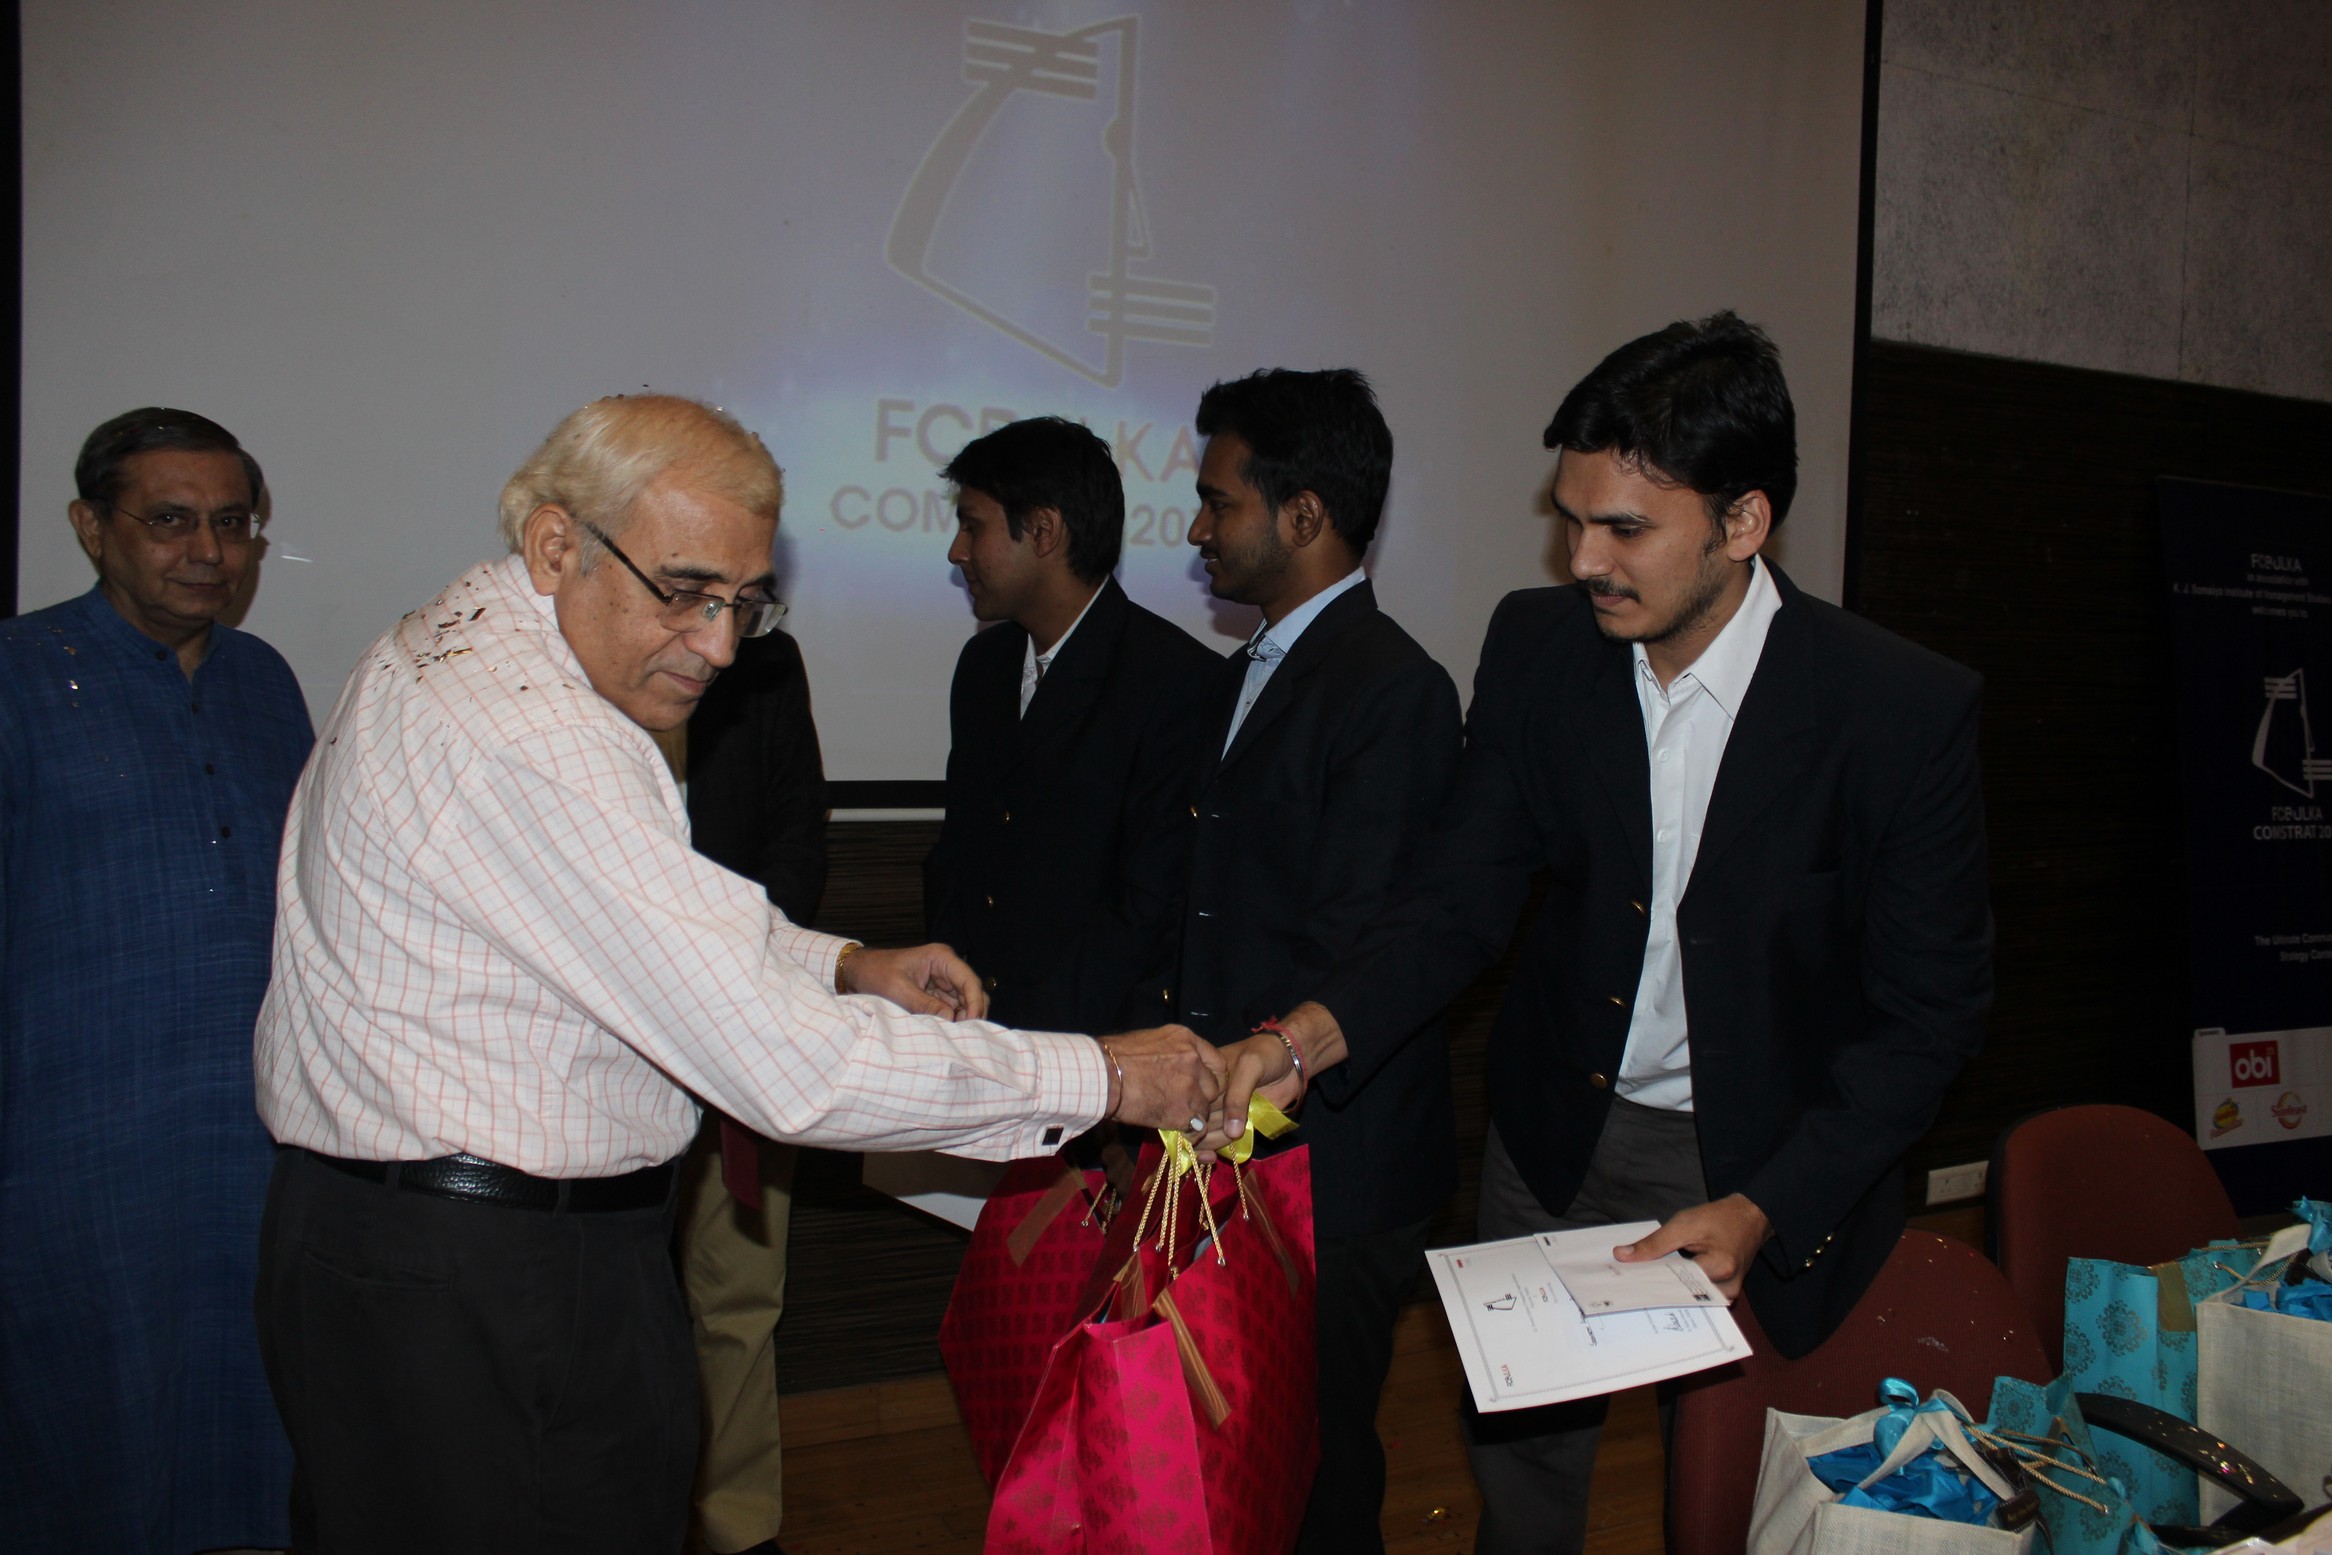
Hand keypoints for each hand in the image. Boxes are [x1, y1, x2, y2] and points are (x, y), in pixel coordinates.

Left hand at [839, 943, 987, 1020]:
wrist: (857, 972)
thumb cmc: (875, 973)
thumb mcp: (898, 990)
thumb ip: (924, 1004)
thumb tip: (950, 1019)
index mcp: (941, 958)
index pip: (969, 980)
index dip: (975, 1002)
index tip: (972, 1022)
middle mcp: (946, 968)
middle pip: (972, 992)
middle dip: (971, 1013)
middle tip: (964, 1034)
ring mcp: (942, 982)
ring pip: (964, 1003)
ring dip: (962, 1019)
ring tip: (954, 1035)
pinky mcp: (935, 994)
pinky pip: (951, 1009)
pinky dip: (951, 1021)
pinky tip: (946, 1032)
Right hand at [1097, 1025, 1224, 1132]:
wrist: (1100, 1075)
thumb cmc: (1113, 1057)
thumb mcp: (1149, 1042)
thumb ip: (1171, 1053)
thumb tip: (1175, 1069)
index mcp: (1186, 1039)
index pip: (1217, 1061)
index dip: (1209, 1077)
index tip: (1201, 1086)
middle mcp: (1193, 1060)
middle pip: (1213, 1086)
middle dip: (1202, 1098)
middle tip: (1184, 1104)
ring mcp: (1190, 1086)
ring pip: (1204, 1108)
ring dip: (1193, 1115)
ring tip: (1173, 1118)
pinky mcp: (1182, 1111)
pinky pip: (1196, 1127)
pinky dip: (1188, 1132)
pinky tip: (1174, 1129)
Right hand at [1203, 1001, 1346, 1152]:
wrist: (1292, 1062)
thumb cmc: (1267, 1055)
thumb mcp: (1249, 1067)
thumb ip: (1238, 1097)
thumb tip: (1230, 1132)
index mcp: (1203, 1076)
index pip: (1190, 1100)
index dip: (1189, 1113)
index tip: (1196, 1126)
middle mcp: (1208, 1095)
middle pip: (1195, 1119)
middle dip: (1201, 1130)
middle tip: (1222, 1128)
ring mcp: (1222, 1110)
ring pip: (1207, 1133)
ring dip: (1212, 1141)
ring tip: (1230, 1135)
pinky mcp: (1237, 1123)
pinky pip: (1221, 1140)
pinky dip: (1216, 1149)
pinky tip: (1212, 1156)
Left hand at [1612, 1194, 1772, 1297]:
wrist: (1750, 1217)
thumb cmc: (1720, 1218)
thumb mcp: (1684, 1224)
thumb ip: (1653, 1243)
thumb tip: (1622, 1255)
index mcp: (1719, 1268)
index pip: (1676, 1283)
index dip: (1649, 1282)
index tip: (1625, 1282)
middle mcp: (1726, 1288)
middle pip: (1682, 1295)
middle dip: (1656, 1288)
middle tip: (1628, 1286)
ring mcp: (1728, 1293)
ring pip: (1689, 1297)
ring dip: (1668, 1289)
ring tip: (1642, 1285)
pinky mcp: (1724, 1292)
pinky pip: (1698, 1295)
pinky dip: (1680, 1288)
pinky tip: (1662, 1282)